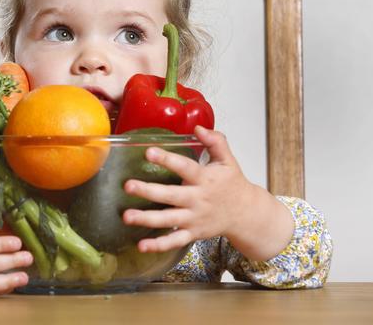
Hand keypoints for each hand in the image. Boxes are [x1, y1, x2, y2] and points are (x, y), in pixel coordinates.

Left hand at [122, 125, 291, 259]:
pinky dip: (158, 245)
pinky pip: (174, 241)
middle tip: (128, 185)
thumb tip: (199, 127)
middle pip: (170, 195)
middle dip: (148, 191)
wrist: (246, 214)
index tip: (149, 151)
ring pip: (168, 219)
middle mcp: (197, 199)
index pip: (184, 167)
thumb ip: (215, 141)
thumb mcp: (228, 160)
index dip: (167, 159)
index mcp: (204, 179)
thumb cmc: (233, 184)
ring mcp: (194, 218)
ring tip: (126, 216)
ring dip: (146, 219)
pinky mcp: (192, 234)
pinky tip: (141, 245)